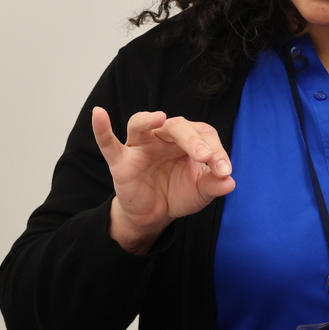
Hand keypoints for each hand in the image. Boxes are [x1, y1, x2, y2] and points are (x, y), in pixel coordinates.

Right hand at [92, 107, 234, 253]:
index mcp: (186, 140)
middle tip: (206, 157)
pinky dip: (102, 129)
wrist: (154, 215)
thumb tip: (230, 182)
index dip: (216, 150)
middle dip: (193, 140)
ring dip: (150, 120)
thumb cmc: (178, 193)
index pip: (203, 134)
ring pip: (142, 124)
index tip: (225, 170)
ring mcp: (140, 147)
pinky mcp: (121, 161)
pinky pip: (109, 143)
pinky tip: (98, 114)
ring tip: (159, 118)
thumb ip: (214, 185)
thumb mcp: (200, 192)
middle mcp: (163, 137)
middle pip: (177, 126)